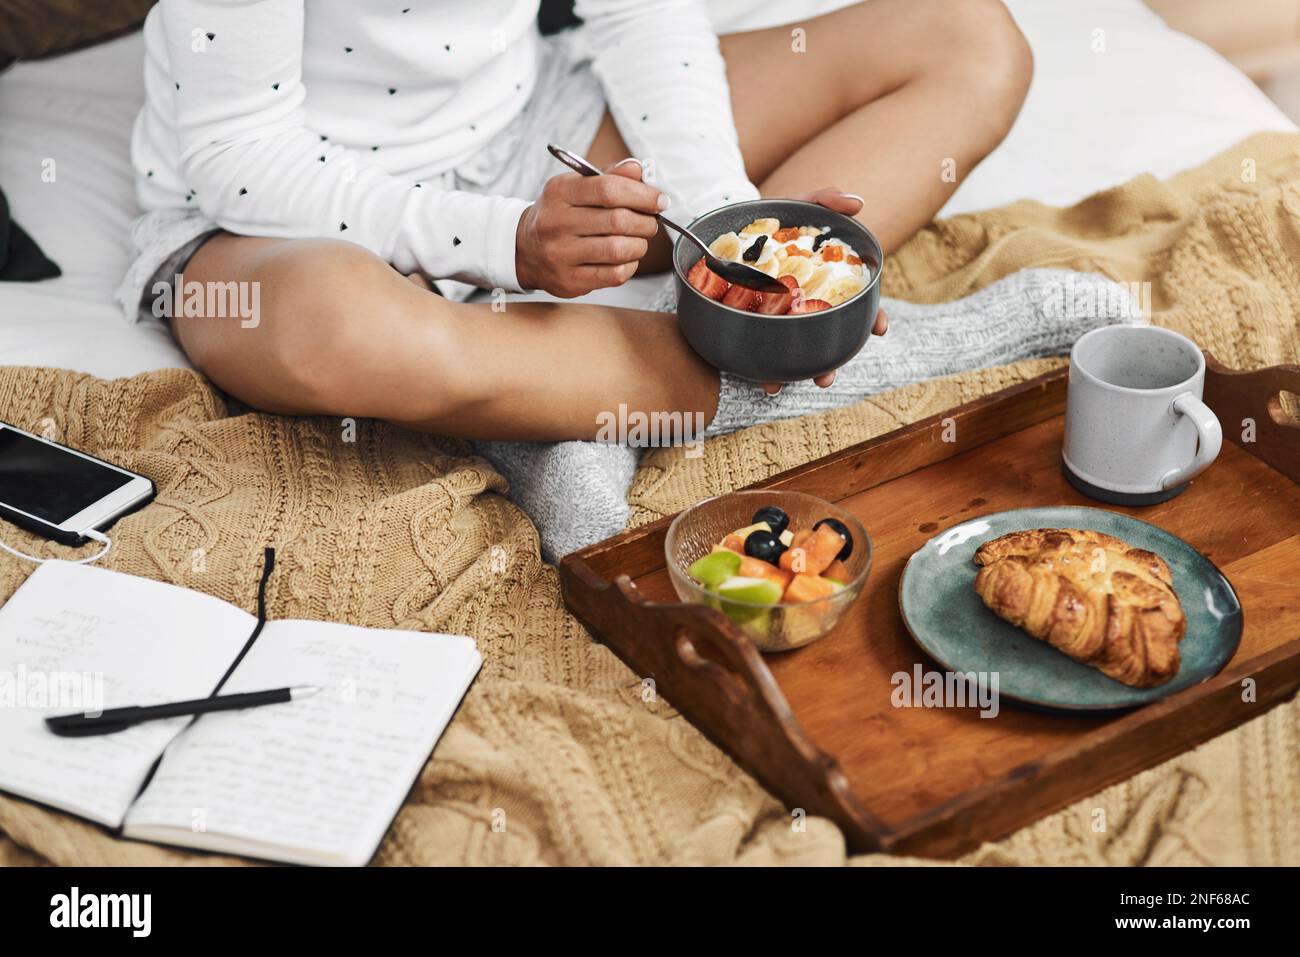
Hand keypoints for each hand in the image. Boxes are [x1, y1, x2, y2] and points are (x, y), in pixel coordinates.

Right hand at [516, 159, 666, 297]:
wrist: (525, 249)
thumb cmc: (560, 214)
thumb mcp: (576, 186)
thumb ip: (609, 176)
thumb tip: (637, 168)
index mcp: (559, 192)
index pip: (608, 189)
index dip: (642, 195)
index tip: (659, 200)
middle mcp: (556, 223)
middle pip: (618, 221)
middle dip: (645, 222)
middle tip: (650, 222)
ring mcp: (561, 255)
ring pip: (618, 250)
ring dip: (639, 245)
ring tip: (639, 240)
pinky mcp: (569, 280)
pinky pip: (614, 275)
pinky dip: (630, 265)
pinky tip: (626, 258)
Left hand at [762, 187, 888, 393]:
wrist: (732, 224)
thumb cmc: (778, 217)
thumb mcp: (802, 203)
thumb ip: (828, 199)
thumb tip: (858, 204)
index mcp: (828, 282)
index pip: (859, 303)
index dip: (873, 317)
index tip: (880, 329)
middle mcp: (809, 304)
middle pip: (828, 337)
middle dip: (831, 363)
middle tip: (827, 378)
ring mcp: (782, 316)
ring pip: (797, 349)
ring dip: (797, 372)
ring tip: (787, 386)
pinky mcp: (754, 321)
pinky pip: (761, 347)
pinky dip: (763, 368)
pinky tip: (765, 381)